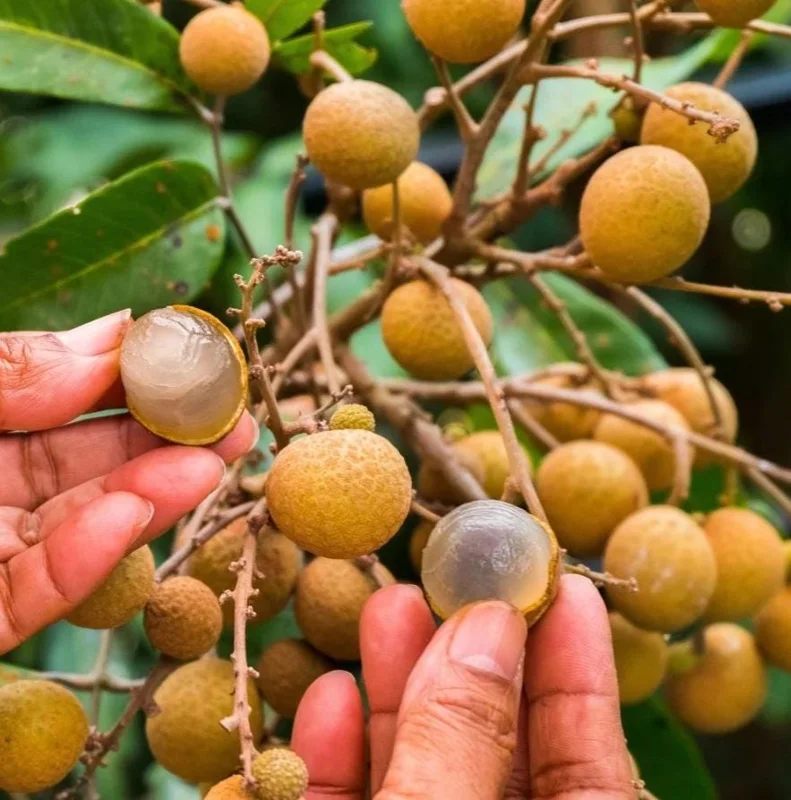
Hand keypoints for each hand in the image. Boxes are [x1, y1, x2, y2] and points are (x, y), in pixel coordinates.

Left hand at [0, 310, 257, 653]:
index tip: (195, 361)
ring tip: (212, 465)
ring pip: (83, 526)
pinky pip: (39, 593)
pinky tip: (133, 516)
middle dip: (168, 441)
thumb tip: (114, 334)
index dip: (133, 380)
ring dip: (152, 496)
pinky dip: (89, 559)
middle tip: (237, 422)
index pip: (67, 401)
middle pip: (92, 465)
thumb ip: (7, 369)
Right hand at [291, 575, 634, 799]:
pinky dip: (338, 759)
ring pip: (421, 772)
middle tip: (459, 578)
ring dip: (397, 692)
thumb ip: (460, 745)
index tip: (565, 587)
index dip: (578, 675)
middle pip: (495, 753)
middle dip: (470, 660)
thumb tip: (487, 627)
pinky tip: (331, 695)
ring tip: (388, 609)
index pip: (592, 770)